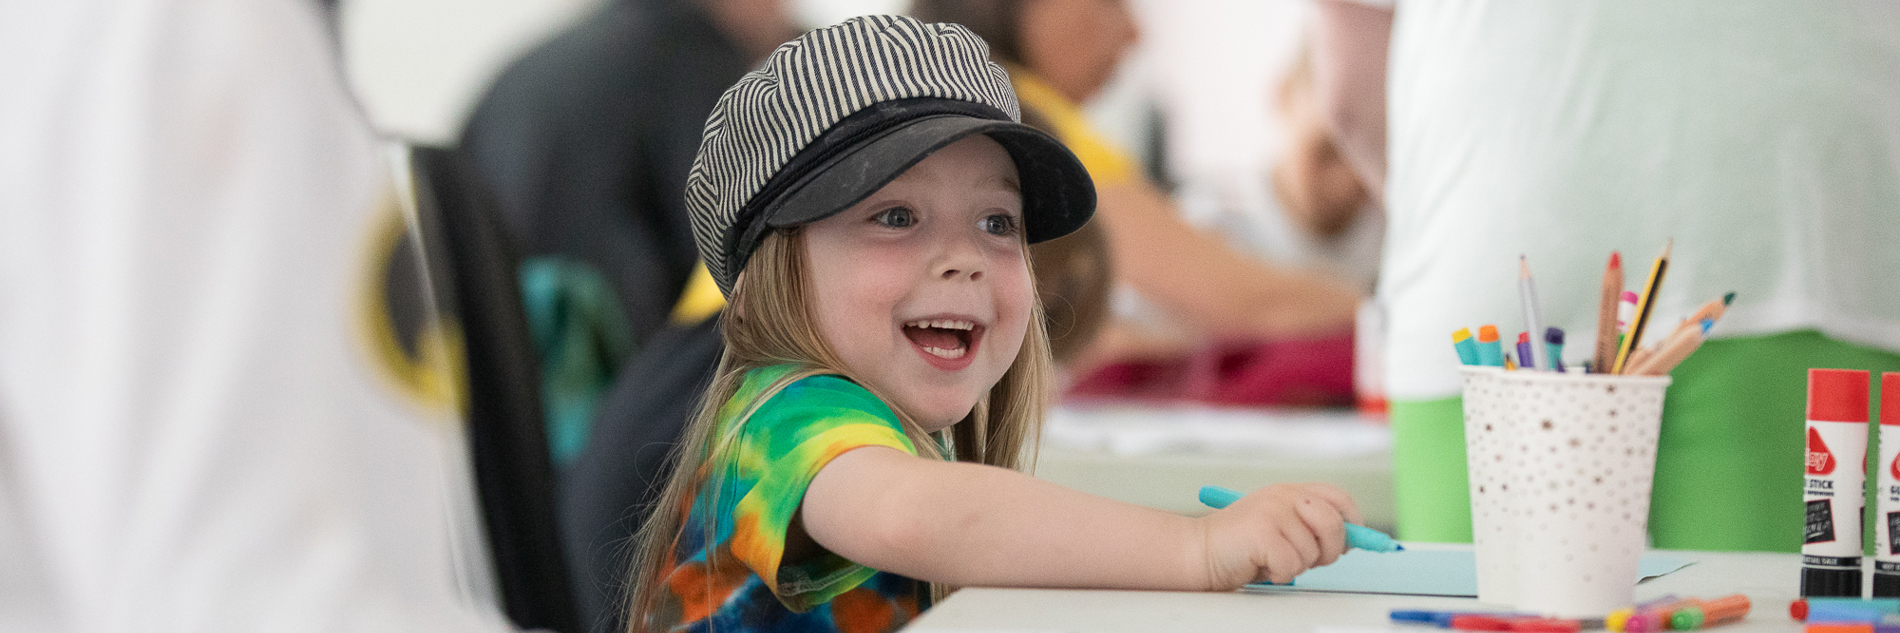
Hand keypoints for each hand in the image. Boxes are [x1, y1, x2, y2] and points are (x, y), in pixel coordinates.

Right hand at [1194, 483, 1361, 588]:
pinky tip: (1262, 565)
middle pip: (1334, 524)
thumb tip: (1352, 541)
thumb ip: (1312, 526)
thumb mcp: (1282, 526)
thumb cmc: (1242, 545)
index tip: (1347, 544)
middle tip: (1307, 559)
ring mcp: (1273, 511)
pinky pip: (1292, 565)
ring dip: (1296, 566)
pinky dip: (1280, 574)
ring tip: (1271, 559)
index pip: (1339, 498)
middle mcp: (1284, 495)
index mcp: (1291, 491)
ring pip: (1312, 552)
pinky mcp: (1262, 531)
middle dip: (1328, 551)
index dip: (1352, 522)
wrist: (1199, 551)